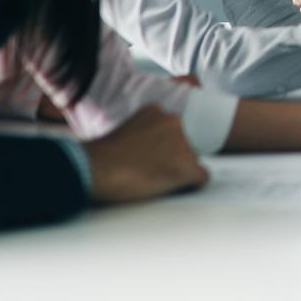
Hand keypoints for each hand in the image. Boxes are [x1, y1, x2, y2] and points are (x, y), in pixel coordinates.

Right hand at [81, 106, 208, 202]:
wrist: (98, 169)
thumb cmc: (102, 156)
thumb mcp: (125, 130)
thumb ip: (144, 133)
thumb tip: (152, 150)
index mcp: (158, 111)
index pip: (174, 129)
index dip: (165, 146)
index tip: (156, 156)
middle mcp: (175, 123)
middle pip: (187, 144)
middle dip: (174, 157)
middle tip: (153, 170)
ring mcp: (183, 145)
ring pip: (193, 161)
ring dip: (179, 171)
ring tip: (155, 180)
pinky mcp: (187, 167)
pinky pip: (202, 177)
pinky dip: (190, 185)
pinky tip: (173, 189)